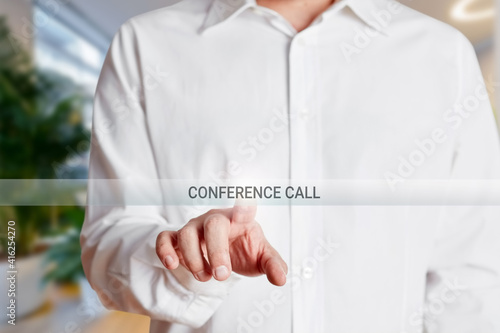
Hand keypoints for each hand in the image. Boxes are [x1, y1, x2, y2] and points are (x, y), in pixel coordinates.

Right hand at [156, 204, 286, 285]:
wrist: (225, 253)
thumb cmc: (244, 249)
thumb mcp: (261, 257)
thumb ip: (273, 265)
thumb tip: (281, 279)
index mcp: (239, 219)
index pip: (244, 208)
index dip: (245, 205)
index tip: (247, 203)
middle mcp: (215, 219)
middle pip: (212, 225)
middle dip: (216, 252)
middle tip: (222, 275)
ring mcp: (195, 227)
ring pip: (187, 234)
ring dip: (195, 260)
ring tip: (205, 277)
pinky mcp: (178, 238)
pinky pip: (165, 238)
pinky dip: (165, 250)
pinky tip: (172, 264)